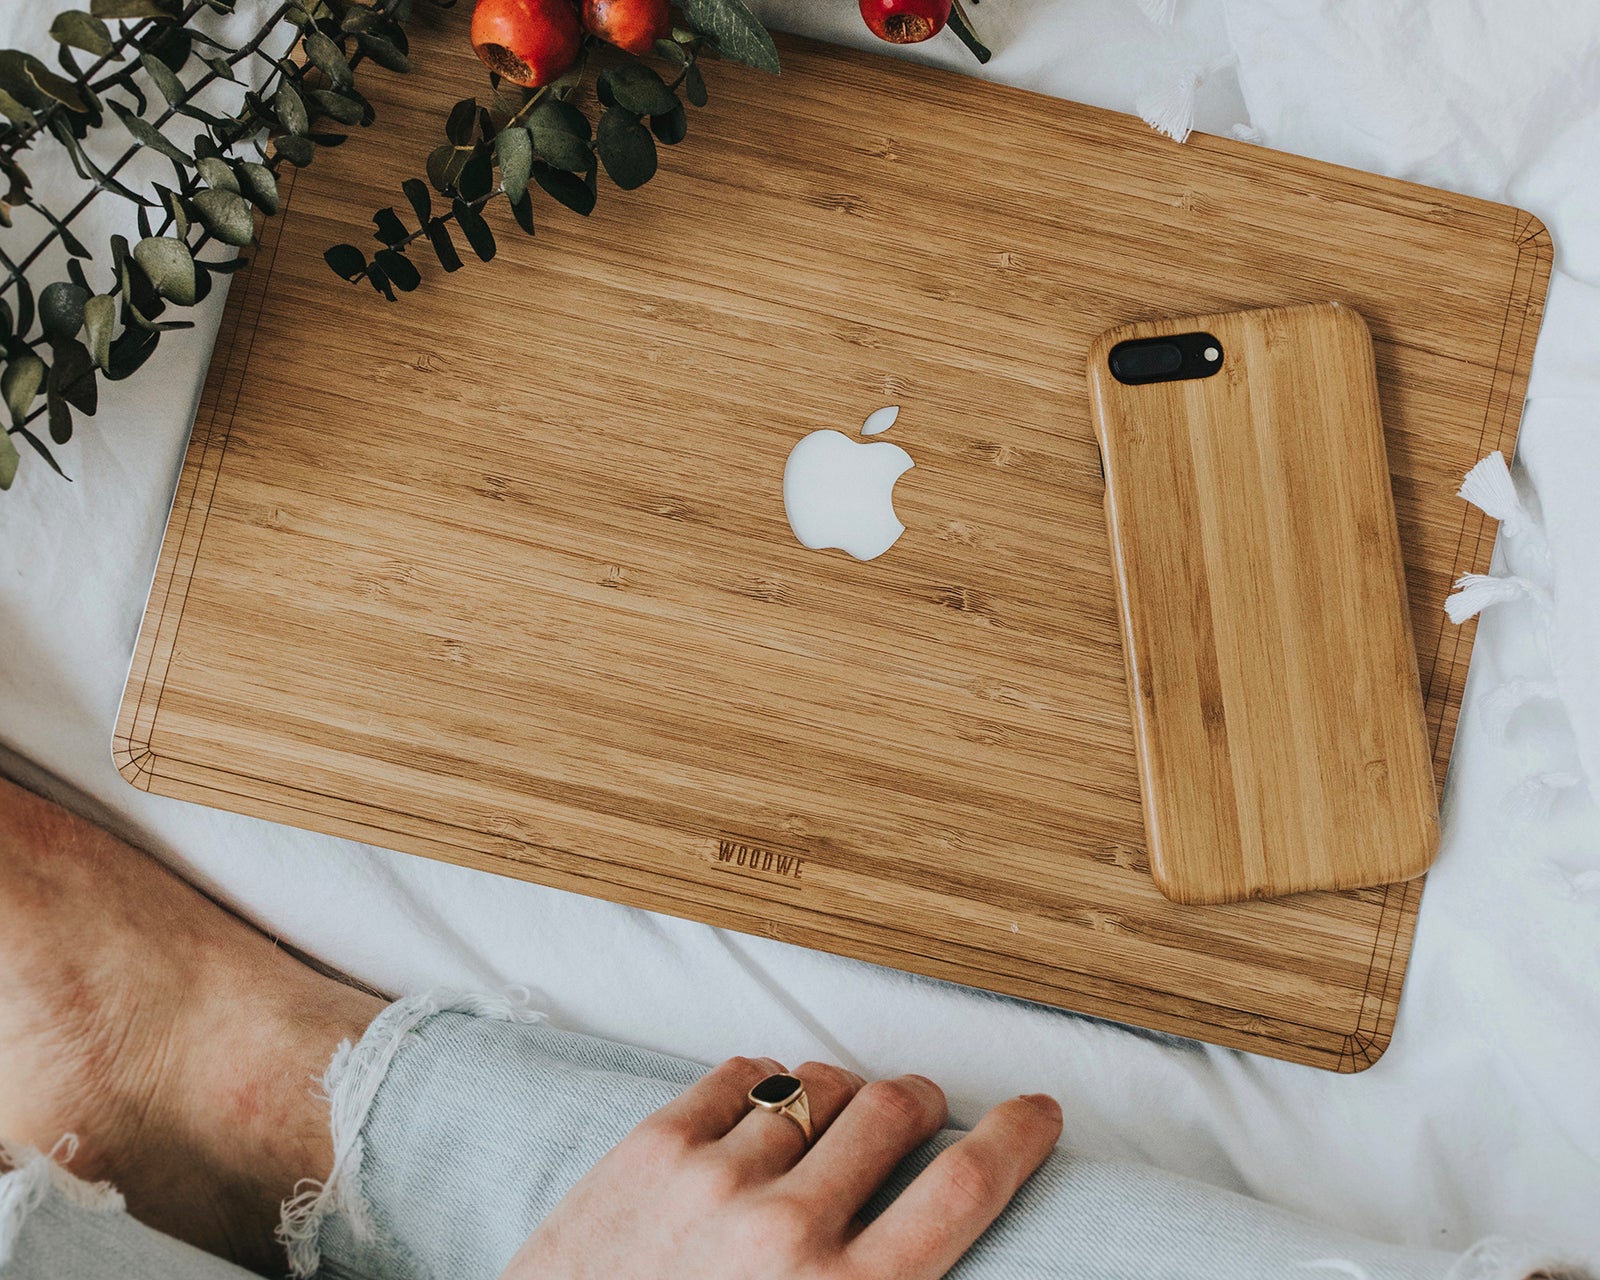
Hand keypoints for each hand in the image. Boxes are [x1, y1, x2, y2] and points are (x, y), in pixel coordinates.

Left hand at [500, 1056, 1061, 1279]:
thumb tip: (922, 1249)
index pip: (964, 1188)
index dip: (1017, 1138)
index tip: (1037, 1113)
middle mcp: (785, 1229)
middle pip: (897, 1110)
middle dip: (922, 1103)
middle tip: (921, 1114)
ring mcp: (713, 1176)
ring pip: (819, 1080)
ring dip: (843, 1094)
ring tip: (831, 1123)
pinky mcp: (649, 1144)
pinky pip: (740, 1072)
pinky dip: (764, 1085)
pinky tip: (758, 1119)